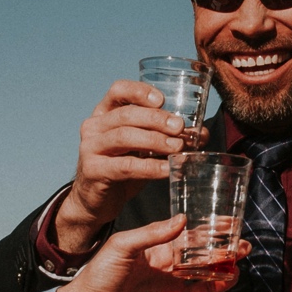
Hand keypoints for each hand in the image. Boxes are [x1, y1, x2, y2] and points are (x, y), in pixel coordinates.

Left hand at [53, 214, 246, 291]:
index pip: (191, 240)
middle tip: (242, 248)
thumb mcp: (122, 246)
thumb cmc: (98, 277)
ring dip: (224, 280)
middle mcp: (168, 274)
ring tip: (232, 272)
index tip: (229, 223)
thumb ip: (152, 233)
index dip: (211, 232)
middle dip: (225, 255)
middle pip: (205, 263)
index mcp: (157, 254)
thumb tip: (182, 220)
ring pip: (209, 287)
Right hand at [55, 81, 197, 251]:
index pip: (118, 90)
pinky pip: (125, 166)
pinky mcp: (93, 170)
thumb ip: (167, 137)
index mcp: (105, 113)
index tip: (162, 100)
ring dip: (155, 141)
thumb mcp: (143, 148)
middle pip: (126, 114)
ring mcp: (90, 148)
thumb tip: (201, 134)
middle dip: (156, 119)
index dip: (139, 91)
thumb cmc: (122, 167)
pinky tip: (167, 170)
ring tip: (177, 148)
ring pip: (125, 137)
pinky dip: (150, 167)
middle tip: (179, 127)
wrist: (97, 200)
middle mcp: (93, 126)